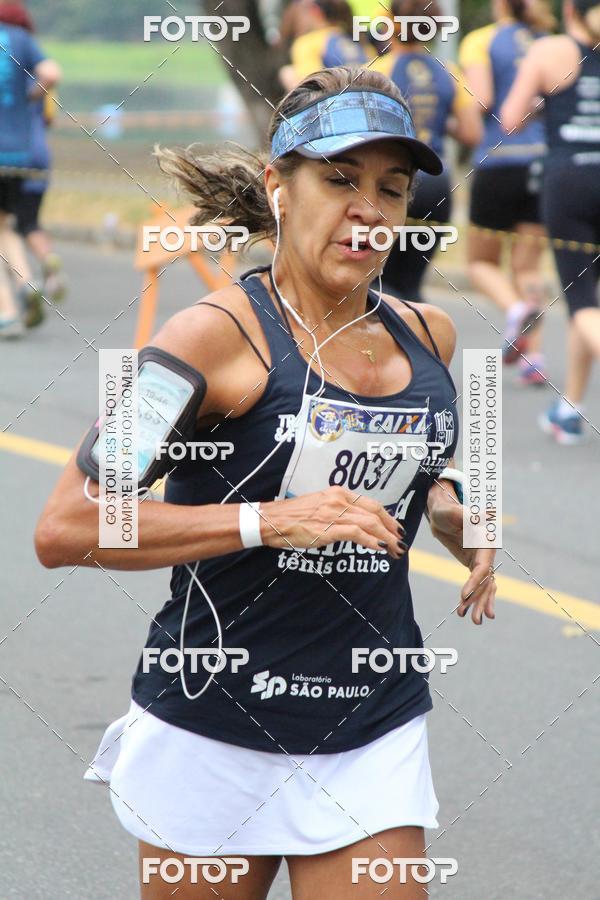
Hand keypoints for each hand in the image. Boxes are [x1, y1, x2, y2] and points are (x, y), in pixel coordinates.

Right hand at [260, 486, 405, 558]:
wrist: (272, 521)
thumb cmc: (293, 516)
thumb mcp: (320, 505)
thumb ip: (339, 511)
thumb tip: (357, 524)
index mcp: (338, 492)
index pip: (371, 504)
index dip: (388, 517)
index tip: (396, 528)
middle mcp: (339, 499)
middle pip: (375, 513)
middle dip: (392, 529)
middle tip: (401, 541)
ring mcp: (334, 513)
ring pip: (370, 524)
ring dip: (386, 538)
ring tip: (395, 550)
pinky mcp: (328, 528)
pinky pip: (356, 533)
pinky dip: (371, 541)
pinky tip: (380, 548)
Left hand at [427, 481, 496, 623]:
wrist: (441, 513)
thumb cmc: (446, 510)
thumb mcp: (452, 511)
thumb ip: (467, 515)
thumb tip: (489, 512)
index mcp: (485, 541)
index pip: (482, 567)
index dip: (475, 582)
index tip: (464, 596)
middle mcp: (487, 552)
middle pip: (487, 581)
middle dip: (481, 600)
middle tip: (476, 620)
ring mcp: (481, 559)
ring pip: (484, 586)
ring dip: (479, 603)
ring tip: (473, 621)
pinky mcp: (474, 564)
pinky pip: (477, 584)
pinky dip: (474, 597)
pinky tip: (465, 610)